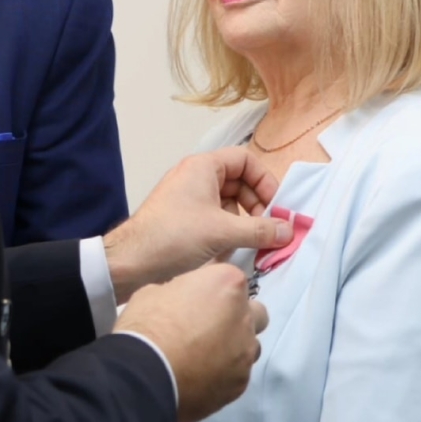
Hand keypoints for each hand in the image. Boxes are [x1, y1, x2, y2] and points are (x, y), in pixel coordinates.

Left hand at [103, 147, 284, 301]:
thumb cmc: (173, 236)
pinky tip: (231, 252)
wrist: (132, 261)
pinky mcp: (183, 220)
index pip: (245, 160)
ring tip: (253, 244)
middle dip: (257, 205)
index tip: (276, 206)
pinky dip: (227, 231)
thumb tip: (288, 230)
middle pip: (239, 182)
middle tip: (269, 230)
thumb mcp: (224, 231)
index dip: (265, 181)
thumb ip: (261, 230)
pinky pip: (214, 218)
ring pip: (227, 203)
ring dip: (244, 221)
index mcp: (203, 167)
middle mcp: (194, 178)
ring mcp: (188, 199)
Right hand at [115, 263, 267, 421]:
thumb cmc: (148, 324)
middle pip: (254, 311)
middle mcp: (245, 318)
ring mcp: (245, 354)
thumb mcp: (156, 290)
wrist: (145, 374)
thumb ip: (181, 291)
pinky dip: (223, 371)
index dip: (213, 287)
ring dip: (233, 345)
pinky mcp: (240, 384)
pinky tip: (199, 374)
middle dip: (237, 314)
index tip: (196, 296)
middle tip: (208, 322)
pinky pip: (237, 373)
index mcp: (227, 284)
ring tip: (204, 353)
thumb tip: (183, 301)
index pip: (232, 278)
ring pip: (249, 345)